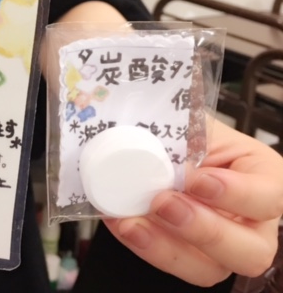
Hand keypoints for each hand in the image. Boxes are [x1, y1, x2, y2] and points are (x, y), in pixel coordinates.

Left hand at [104, 121, 282, 285]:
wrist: (145, 140)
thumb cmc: (179, 128)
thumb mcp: (185, 121)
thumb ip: (180, 130)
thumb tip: (151, 142)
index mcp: (261, 176)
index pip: (269, 197)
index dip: (237, 195)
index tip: (197, 180)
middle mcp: (250, 219)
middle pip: (251, 251)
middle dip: (205, 231)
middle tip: (163, 203)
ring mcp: (220, 244)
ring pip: (209, 269)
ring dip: (167, 248)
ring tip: (133, 222)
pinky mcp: (186, 254)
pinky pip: (171, 263)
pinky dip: (144, 245)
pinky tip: (122, 222)